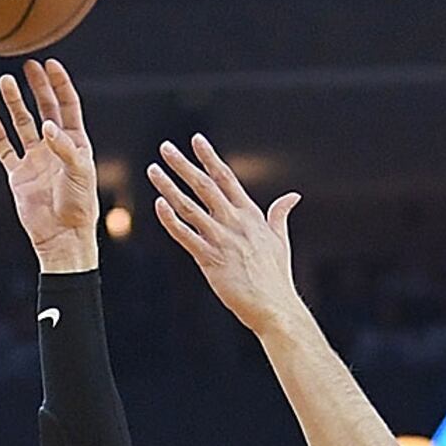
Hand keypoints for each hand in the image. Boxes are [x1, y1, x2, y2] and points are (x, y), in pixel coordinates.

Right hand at [0, 59, 97, 272]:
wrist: (62, 237)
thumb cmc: (79, 205)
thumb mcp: (78, 172)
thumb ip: (63, 147)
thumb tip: (46, 125)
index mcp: (76, 142)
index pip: (67, 106)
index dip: (60, 84)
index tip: (50, 65)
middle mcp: (55, 147)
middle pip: (44, 108)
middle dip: (37, 87)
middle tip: (28, 67)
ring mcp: (35, 160)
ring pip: (22, 124)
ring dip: (14, 103)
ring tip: (5, 82)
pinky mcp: (18, 175)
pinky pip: (5, 150)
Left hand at [147, 134, 307, 335]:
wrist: (274, 306)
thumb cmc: (276, 277)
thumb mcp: (280, 240)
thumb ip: (279, 215)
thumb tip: (292, 196)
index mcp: (251, 215)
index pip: (226, 178)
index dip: (209, 157)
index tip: (196, 139)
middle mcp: (235, 222)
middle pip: (205, 186)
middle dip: (183, 165)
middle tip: (166, 147)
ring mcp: (222, 240)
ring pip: (190, 207)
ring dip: (169, 187)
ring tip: (153, 171)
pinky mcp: (210, 260)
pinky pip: (186, 236)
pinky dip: (171, 220)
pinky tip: (159, 205)